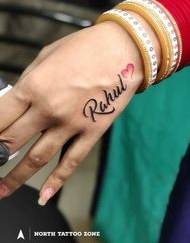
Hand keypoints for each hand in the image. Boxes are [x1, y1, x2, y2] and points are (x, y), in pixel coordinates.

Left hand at [0, 19, 156, 204]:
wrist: (124, 50)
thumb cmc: (85, 48)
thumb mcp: (47, 56)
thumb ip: (29, 81)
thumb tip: (15, 100)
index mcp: (33, 86)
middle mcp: (49, 109)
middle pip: (11, 142)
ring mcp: (71, 124)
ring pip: (36, 159)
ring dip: (16, 178)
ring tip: (3, 191)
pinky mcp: (91, 132)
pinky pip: (71, 162)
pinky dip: (56, 181)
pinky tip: (45, 194)